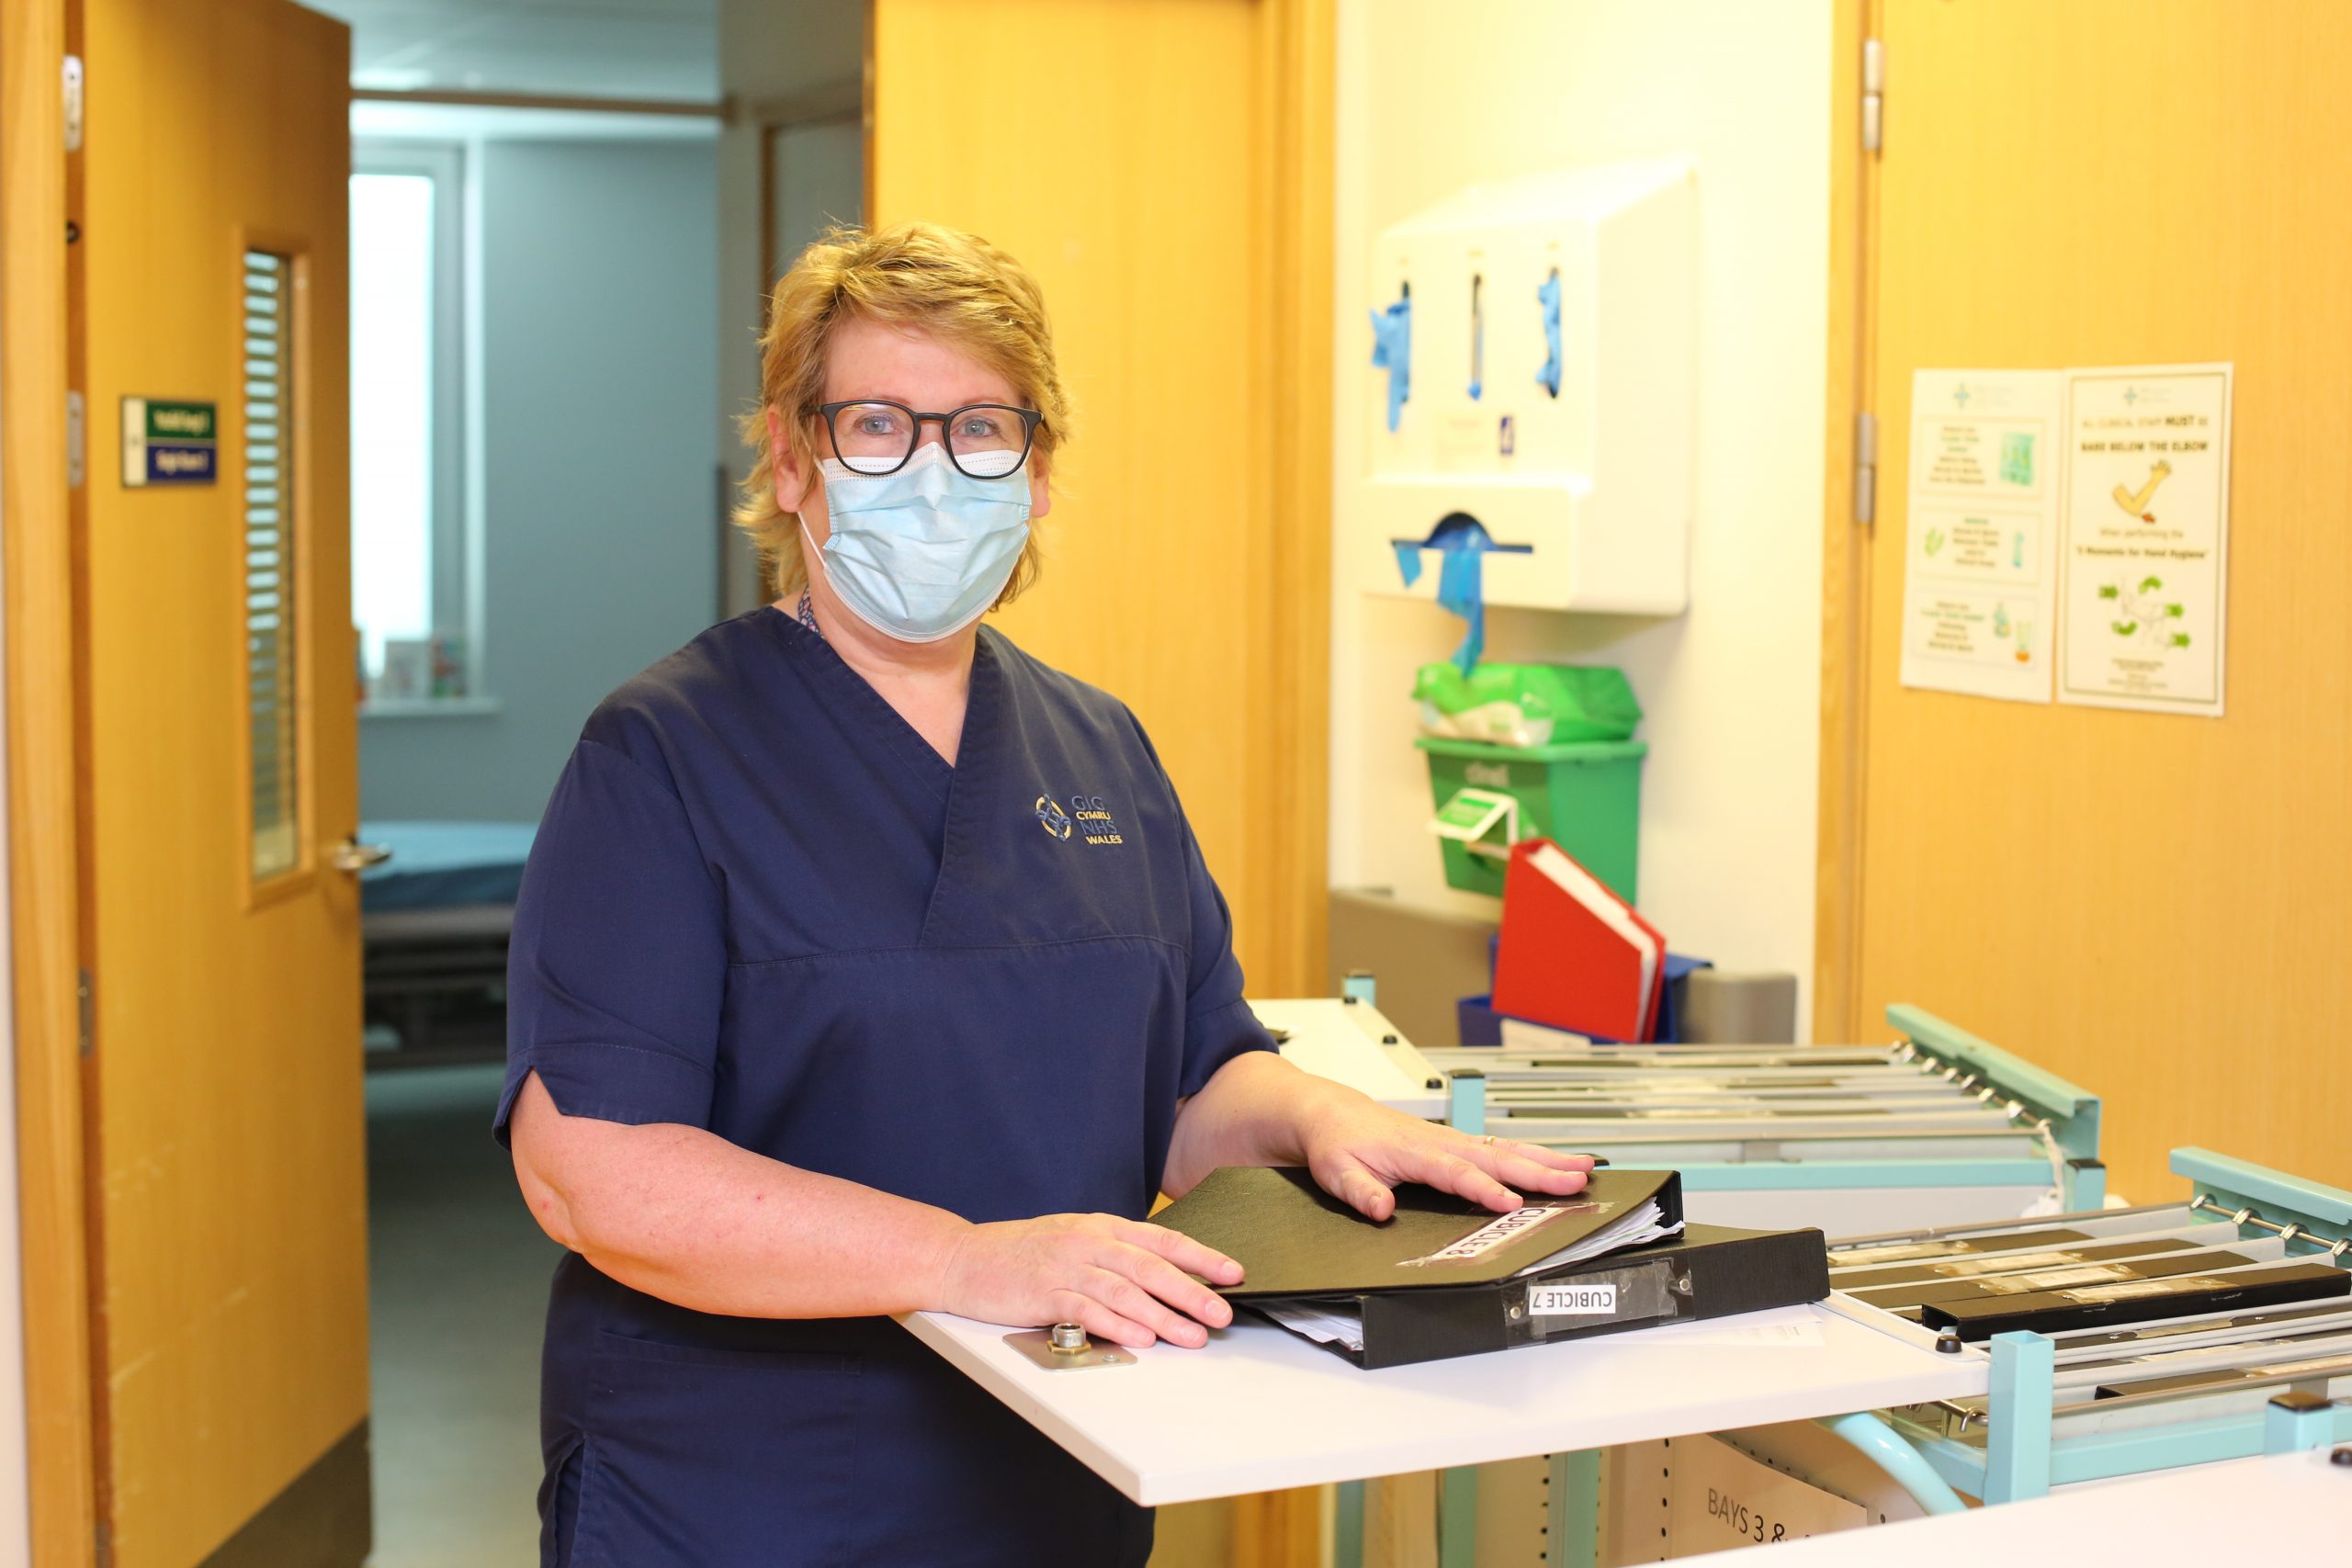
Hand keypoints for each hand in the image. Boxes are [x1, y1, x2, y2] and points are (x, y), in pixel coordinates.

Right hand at [936, 1213, 1244, 1349]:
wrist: (962, 1259)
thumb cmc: (1019, 1254)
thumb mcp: (1072, 1241)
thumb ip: (1114, 1256)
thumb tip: (1164, 1279)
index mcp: (1099, 1227)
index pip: (1161, 1240)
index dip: (1201, 1256)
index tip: (1233, 1273)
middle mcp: (1087, 1242)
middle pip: (1150, 1267)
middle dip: (1192, 1291)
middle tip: (1222, 1312)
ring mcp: (1065, 1267)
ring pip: (1125, 1290)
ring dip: (1163, 1316)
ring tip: (1192, 1336)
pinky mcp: (1044, 1293)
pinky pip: (1088, 1310)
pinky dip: (1117, 1324)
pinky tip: (1141, 1338)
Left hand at [1301, 1098, 1594, 1220]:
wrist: (1333, 1114)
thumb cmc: (1338, 1143)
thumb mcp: (1338, 1172)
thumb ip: (1361, 1192)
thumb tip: (1382, 1209)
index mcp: (1415, 1151)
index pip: (1456, 1173)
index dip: (1485, 1189)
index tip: (1511, 1204)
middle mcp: (1441, 1142)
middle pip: (1496, 1158)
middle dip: (1537, 1171)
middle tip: (1575, 1181)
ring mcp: (1453, 1140)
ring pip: (1506, 1150)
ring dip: (1546, 1160)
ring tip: (1583, 1169)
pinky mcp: (1458, 1143)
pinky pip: (1501, 1149)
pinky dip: (1532, 1155)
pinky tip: (1557, 1163)